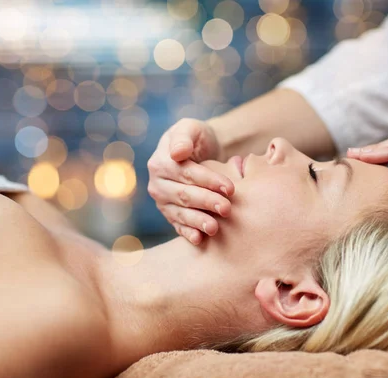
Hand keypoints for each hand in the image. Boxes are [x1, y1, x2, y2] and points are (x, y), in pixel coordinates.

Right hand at [148, 118, 234, 244]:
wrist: (200, 152)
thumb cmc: (197, 138)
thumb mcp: (192, 128)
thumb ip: (184, 136)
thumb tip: (178, 152)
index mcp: (160, 162)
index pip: (186, 173)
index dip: (208, 181)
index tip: (230, 188)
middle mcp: (157, 184)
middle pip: (184, 195)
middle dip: (207, 202)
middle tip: (228, 209)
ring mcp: (163, 202)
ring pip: (181, 213)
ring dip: (198, 221)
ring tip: (215, 228)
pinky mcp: (170, 215)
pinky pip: (178, 226)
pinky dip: (188, 233)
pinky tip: (200, 239)